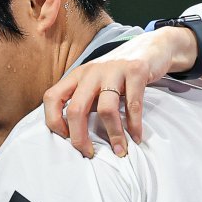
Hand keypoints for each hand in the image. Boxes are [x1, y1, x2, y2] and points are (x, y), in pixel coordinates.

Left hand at [43, 26, 195, 157]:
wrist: (149, 47)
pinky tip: (136, 137)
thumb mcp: (93, 83)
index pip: (51, 98)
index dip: (53, 121)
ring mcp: (113, 70)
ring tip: (119, 151)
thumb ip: (83, 102)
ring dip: (113, 135)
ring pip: (106, 109)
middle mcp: (91, 72)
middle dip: (80, 137)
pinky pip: (133, 105)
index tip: (65, 139)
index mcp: (75, 76)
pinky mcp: (136, 70)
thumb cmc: (117, 74)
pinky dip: (134, 125)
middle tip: (89, 154)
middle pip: (76, 109)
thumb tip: (74, 136)